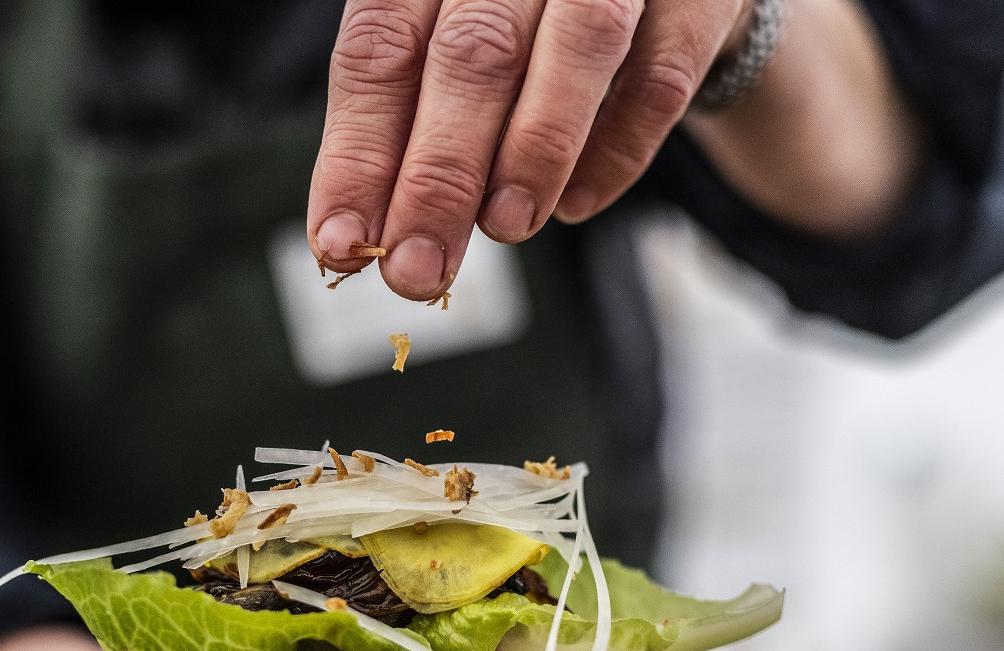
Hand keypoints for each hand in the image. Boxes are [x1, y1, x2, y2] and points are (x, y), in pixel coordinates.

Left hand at [308, 0, 750, 299]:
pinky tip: (576, 206)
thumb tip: (353, 239)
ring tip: (505, 228)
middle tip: (416, 269)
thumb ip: (407, 132)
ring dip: (535, 149)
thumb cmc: (527, 28)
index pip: (380, 48)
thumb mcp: (450, 57)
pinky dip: (618, 149)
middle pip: (473, 52)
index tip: (341, 244)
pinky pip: (662, 74)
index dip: (359, 153)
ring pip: (579, 43)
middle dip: (439, 174)